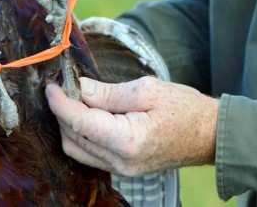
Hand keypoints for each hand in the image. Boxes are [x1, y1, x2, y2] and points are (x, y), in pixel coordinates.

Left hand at [46, 76, 218, 175]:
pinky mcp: (123, 168)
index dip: (59, 103)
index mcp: (127, 140)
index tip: (49, 87)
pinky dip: (81, 134)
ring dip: (69, 124)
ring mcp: (121, 169)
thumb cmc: (183, 108)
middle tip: (64, 88)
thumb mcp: (146, 90)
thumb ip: (108, 93)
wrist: (206, 134)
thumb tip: (80, 88)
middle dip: (62, 112)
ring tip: (73, 100)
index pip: (79, 122)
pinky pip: (89, 154)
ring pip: (77, 148)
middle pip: (73, 137)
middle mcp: (120, 161)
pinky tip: (85, 116)